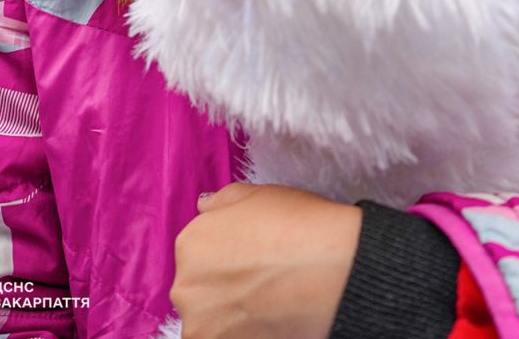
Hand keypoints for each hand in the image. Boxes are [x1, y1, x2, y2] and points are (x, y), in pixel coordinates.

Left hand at [171, 182, 361, 338]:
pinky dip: (243, 334)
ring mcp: (202, 328)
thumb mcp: (256, 194)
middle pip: (199, 289)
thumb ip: (221, 203)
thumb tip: (205, 208)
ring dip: (231, 316)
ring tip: (268, 304)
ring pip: (210, 322)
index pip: (197, 252)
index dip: (226, 253)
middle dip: (223, 286)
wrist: (331, 270)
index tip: (250, 257)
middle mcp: (186, 288)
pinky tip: (269, 321)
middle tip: (260, 282)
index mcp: (190, 245)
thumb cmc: (298, 225)